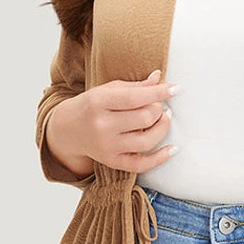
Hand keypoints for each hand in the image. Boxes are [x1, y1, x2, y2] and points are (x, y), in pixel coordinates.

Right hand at [46, 69, 180, 174]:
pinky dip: (160, 158)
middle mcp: (102, 126)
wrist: (67, 129)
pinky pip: (141, 165)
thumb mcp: (108, 90)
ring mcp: (107, 146)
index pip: (135, 98)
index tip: (175, 89)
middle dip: (159, 109)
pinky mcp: (112, 161)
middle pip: (144, 118)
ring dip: (162, 128)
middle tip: (159, 105)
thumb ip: (135, 86)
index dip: (159, 93)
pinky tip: (172, 148)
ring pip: (146, 141)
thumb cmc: (92, 105)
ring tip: (164, 118)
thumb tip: (159, 78)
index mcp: (99, 102)